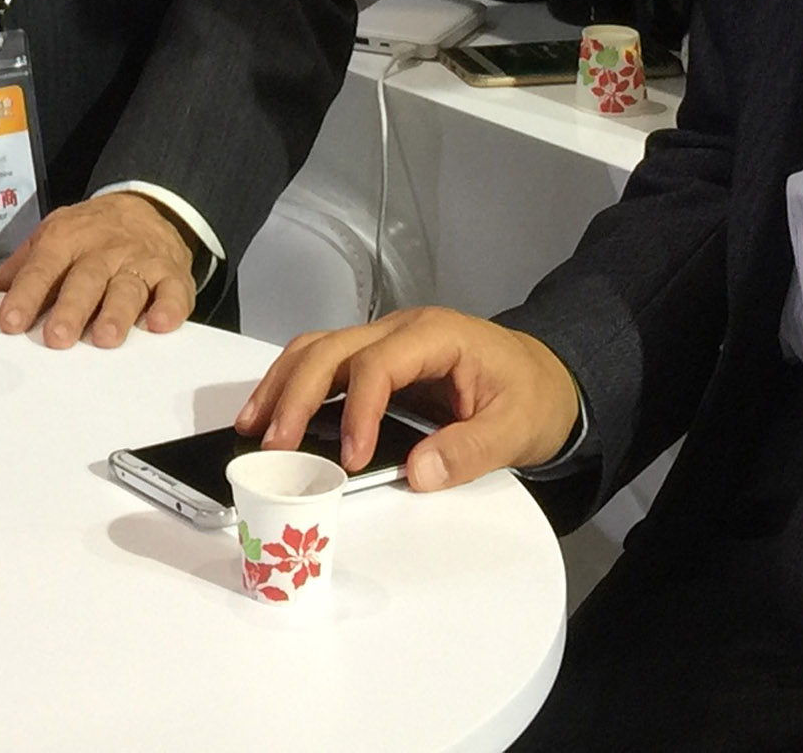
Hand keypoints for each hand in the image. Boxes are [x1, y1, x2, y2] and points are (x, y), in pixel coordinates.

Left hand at [0, 191, 196, 348]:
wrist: (145, 206)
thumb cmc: (88, 234)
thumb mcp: (49, 239)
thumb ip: (17, 270)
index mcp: (65, 241)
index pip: (42, 269)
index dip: (26, 295)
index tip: (11, 322)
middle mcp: (102, 250)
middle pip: (86, 279)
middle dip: (71, 308)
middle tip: (58, 338)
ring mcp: (138, 262)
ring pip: (127, 287)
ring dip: (117, 312)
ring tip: (105, 338)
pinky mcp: (171, 275)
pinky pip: (173, 291)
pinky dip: (170, 307)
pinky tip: (160, 323)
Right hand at [236, 309, 581, 489]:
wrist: (548, 378)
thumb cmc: (532, 398)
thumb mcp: (517, 429)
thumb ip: (470, 451)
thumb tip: (417, 472)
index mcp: (436, 336)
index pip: (379, 363)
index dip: (358, 410)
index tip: (352, 461)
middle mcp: (401, 329)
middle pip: (332, 348)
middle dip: (298, 395)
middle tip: (274, 444)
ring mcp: (385, 339)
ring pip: (317, 348)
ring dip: (282, 385)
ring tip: (254, 428)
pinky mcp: (376, 359)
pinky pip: (325, 362)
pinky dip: (293, 385)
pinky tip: (272, 416)